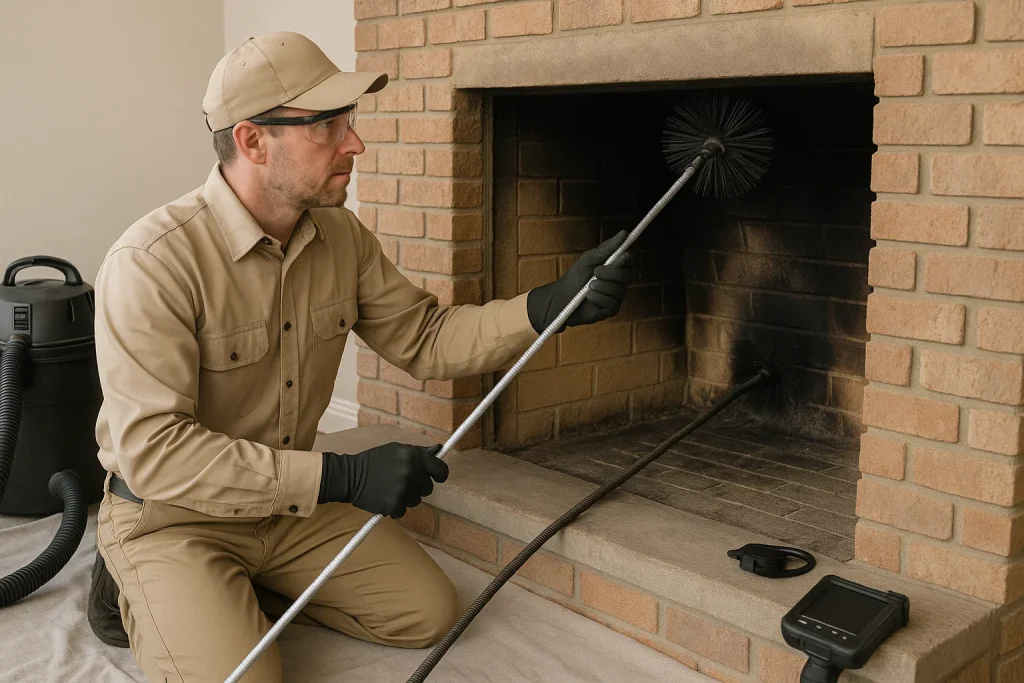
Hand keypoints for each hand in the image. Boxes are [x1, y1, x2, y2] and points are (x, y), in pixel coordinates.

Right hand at [318, 442, 447, 518]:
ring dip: (406, 498)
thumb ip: (419, 452)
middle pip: (428, 488)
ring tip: (390, 488)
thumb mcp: (396, 449)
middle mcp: (410, 472)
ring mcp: (403, 489)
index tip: (438, 477)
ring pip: (416, 501)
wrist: (350, 476)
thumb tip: (439, 450)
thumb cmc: (374, 461)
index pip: (440, 469)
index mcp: (413, 456)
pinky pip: (403, 511)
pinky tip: (384, 497)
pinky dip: (395, 508)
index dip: (440, 475)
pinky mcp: (394, 504)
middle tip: (401, 481)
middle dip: (417, 487)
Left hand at [526, 230, 632, 333]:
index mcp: (615, 268)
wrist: (561, 298)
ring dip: (602, 286)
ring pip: (619, 290)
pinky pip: (612, 303)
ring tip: (588, 286)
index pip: (629, 262)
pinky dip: (599, 298)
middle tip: (595, 272)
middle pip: (628, 276)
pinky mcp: (610, 310)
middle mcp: (619, 283)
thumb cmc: (575, 278)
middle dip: (612, 273)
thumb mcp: (590, 259)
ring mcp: (616, 297)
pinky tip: (589, 297)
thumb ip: (607, 248)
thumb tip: (624, 233)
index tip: (621, 256)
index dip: (627, 259)